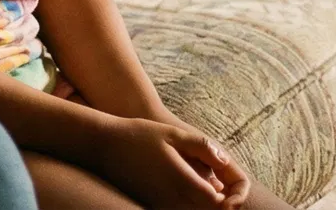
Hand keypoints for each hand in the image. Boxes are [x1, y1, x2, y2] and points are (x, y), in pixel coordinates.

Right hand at [95, 117, 247, 208]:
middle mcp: (173, 199)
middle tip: (222, 184)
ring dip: (206, 204)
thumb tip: (225, 161)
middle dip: (223, 203)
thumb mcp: (172, 133)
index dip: (232, 197)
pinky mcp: (153, 207)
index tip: (229, 184)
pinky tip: (189, 189)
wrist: (103, 146)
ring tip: (208, 186)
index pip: (220, 203)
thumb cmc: (138, 135)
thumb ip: (202, 147)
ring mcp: (162, 206)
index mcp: (182, 181)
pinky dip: (191, 205)